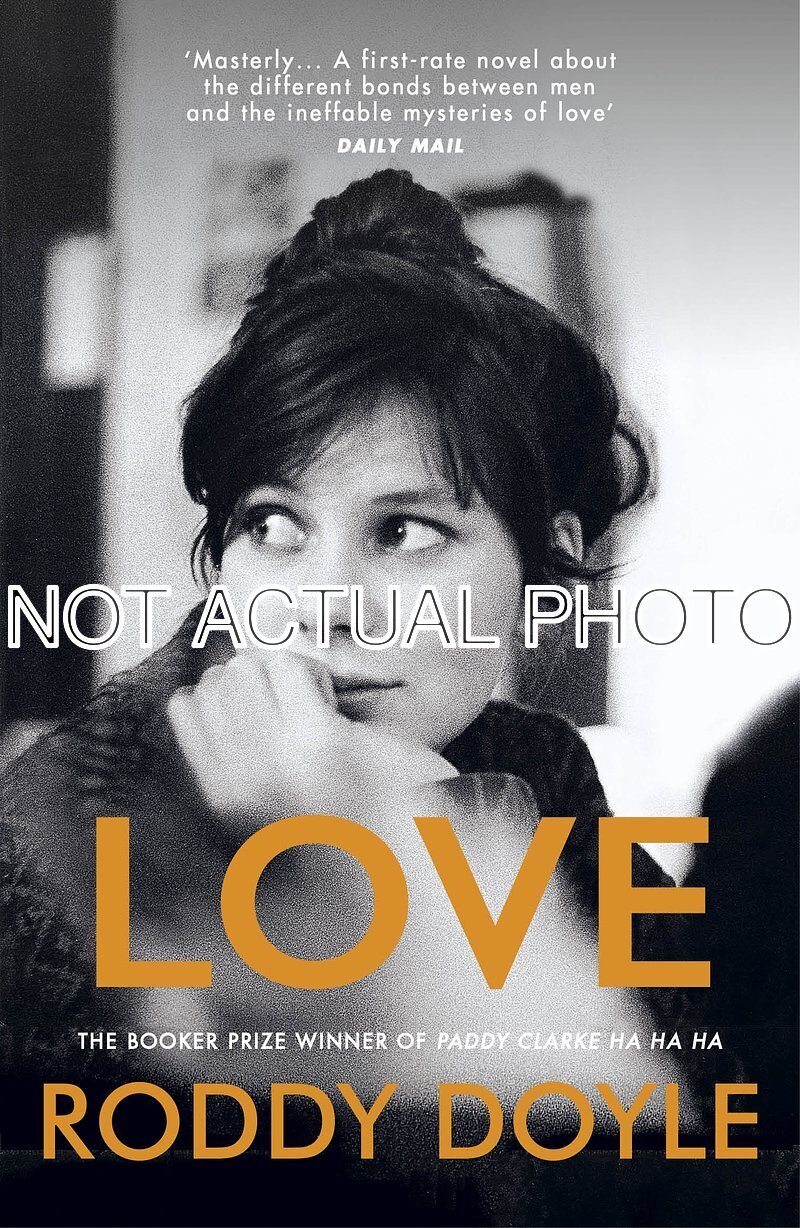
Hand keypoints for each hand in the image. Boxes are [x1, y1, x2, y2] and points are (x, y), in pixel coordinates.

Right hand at [166, 651, 457, 826]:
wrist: (415, 843)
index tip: (267, 714)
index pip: (185, 705)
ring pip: (246, 667)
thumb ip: (236, 751)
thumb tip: (204, 688)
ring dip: (284, 674)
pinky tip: (337, 705)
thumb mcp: (271, 793)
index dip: (228, 693)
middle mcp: (236, 786)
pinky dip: (315, 673)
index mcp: (220, 798)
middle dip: (256, 679)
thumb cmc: (350, 810)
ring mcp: (274, 763)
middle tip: (298, 708)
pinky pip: (289, 666)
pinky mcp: (319, 740)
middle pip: (215, 680)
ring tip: (317, 707)